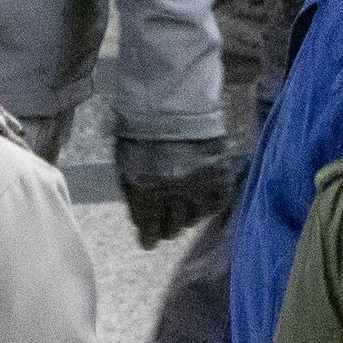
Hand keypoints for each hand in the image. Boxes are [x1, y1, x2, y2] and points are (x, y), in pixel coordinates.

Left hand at [115, 134, 235, 248]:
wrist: (169, 102)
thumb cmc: (140, 133)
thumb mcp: (125, 166)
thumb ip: (132, 197)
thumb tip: (140, 223)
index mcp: (145, 190)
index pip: (149, 231)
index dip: (148, 238)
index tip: (149, 240)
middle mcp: (173, 192)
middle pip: (172, 229)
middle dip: (166, 228)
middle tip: (165, 224)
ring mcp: (197, 183)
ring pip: (193, 219)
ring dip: (186, 218)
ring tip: (182, 210)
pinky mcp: (218, 173)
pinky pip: (217, 202)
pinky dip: (208, 206)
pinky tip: (201, 203)